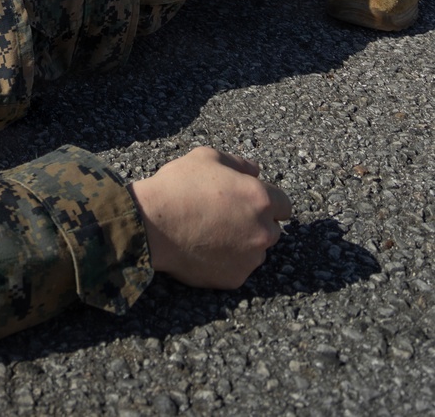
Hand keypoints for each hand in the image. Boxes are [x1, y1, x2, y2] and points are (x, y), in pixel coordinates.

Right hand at [132, 147, 291, 289]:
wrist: (152, 224)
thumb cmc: (179, 186)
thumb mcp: (207, 157)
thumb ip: (238, 163)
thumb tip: (255, 171)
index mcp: (260, 199)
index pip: (284, 204)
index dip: (268, 200)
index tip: (252, 201)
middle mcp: (262, 231)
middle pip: (272, 229)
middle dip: (256, 222)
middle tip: (228, 215)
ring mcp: (250, 259)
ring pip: (256, 251)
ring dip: (244, 243)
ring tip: (214, 233)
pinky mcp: (234, 279)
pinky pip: (238, 268)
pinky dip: (227, 261)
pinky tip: (206, 248)